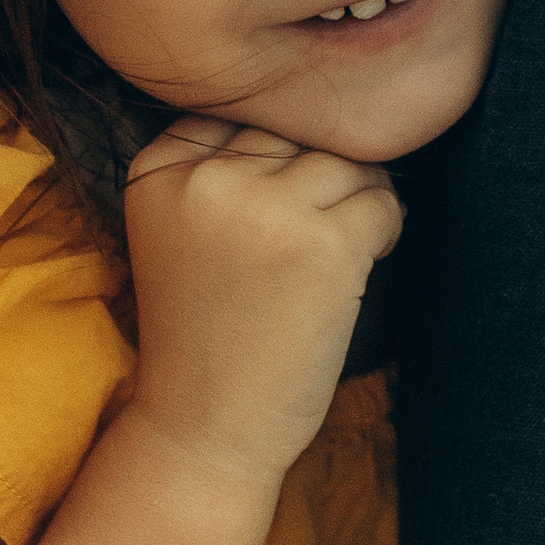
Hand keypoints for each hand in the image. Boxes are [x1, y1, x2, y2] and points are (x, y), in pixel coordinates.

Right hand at [121, 120, 401, 493]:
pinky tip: (361, 263)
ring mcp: (267, 208)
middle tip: (316, 226)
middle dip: (315, 170)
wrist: (202, 432)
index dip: (269, 154)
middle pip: (292, 130)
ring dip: (357, 196)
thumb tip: (316, 114)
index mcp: (159, 172)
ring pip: (344, 160)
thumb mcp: (178, 231)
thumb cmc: (200, 334)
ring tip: (338, 247)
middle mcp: (208, 179)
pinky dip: (385, 228)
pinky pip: (381, 202)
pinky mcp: (325, 245)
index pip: (236, 112)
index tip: (270, 204)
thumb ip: (220, 169)